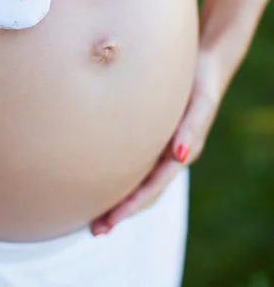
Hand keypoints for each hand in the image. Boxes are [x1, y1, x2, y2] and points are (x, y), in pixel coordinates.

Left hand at [91, 48, 225, 235]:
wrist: (202, 63)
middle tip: (95, 230)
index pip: (152, 189)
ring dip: (118, 198)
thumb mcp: (200, 105)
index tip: (110, 223)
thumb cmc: (200, 84)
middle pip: (143, 193)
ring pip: (138, 180)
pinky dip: (118, 176)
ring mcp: (159, 148)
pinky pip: (133, 162)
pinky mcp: (149, 135)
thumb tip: (179, 156)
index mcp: (179, 154)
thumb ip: (192, 129)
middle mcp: (168, 156)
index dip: (130, 207)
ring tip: (92, 214)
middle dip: (121, 212)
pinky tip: (99, 176)